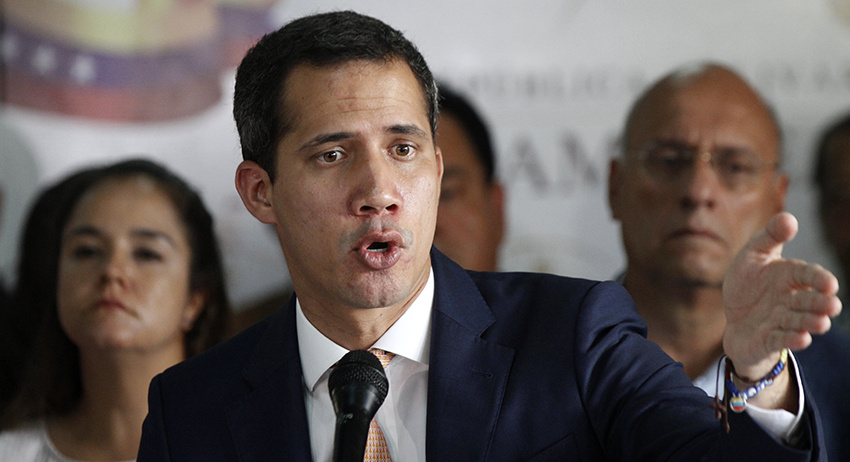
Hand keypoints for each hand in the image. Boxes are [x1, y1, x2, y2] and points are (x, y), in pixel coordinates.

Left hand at [722, 212, 841, 379]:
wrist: (733, 316)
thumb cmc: (748, 282)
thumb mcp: (753, 255)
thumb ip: (769, 237)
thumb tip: (789, 218)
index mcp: (791, 277)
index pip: (809, 275)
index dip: (819, 280)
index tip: (830, 284)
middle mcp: (791, 299)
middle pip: (809, 301)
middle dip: (820, 304)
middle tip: (832, 306)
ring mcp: (782, 321)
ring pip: (799, 322)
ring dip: (810, 322)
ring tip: (821, 323)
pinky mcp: (769, 339)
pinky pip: (781, 339)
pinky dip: (791, 339)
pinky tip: (802, 339)